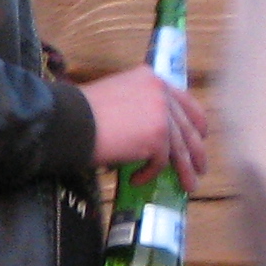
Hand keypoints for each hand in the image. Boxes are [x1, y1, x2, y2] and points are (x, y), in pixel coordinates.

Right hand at [84, 65, 209, 183]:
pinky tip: (136, 180)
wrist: (66, 120)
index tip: (198, 137)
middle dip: (196, 151)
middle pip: (187, 127)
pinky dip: (150, 174)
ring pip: (180, 148)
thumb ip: (137, 106)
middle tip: (199, 168)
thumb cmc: (77, 112)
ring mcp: (162, 114)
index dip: (194, 122)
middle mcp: (161, 92)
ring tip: (186, 186)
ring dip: (184, 170)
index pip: (184, 101)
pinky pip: (160, 162)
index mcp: (150, 79)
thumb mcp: (113, 97)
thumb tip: (148, 132)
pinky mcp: (157, 137)